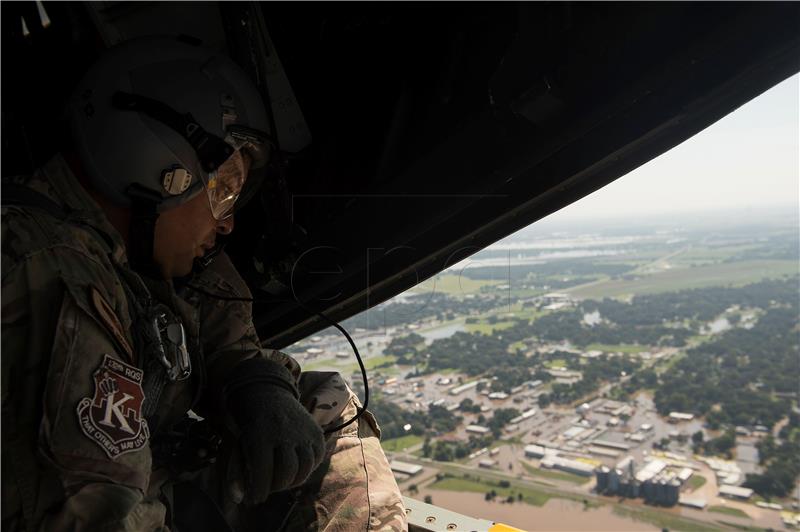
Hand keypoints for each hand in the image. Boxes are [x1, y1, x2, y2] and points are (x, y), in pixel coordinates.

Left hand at [224, 357, 324, 504]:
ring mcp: (303, 430)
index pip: (263, 472)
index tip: (255, 499)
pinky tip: (295, 469)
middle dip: (276, 487)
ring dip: (293, 481)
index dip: (259, 491)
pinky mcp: (315, 431)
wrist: (266, 392)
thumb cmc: (247, 424)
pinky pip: (317, 458)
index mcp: (260, 435)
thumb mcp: (236, 444)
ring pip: (304, 468)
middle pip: (287, 472)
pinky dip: (307, 468)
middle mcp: (284, 432)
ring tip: (282, 481)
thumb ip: (236, 472)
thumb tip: (239, 500)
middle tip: (269, 488)